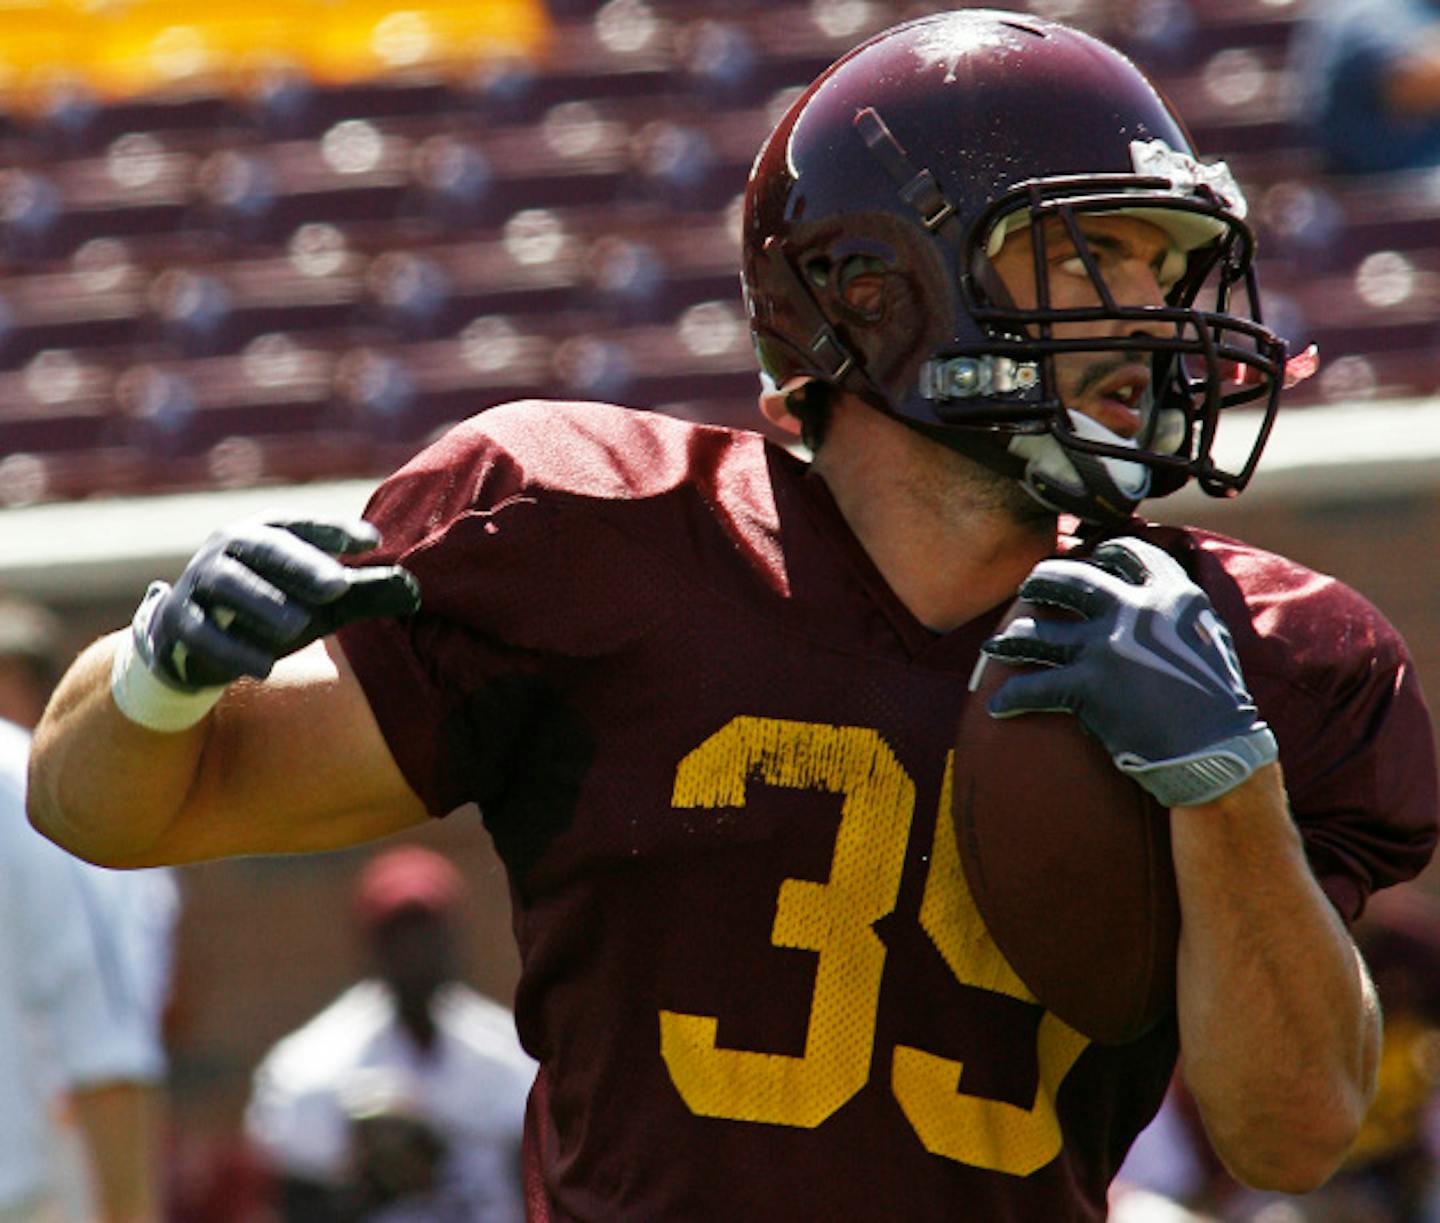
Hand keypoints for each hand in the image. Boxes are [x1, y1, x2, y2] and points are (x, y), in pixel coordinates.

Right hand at [136, 518, 418, 690]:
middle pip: (264, 548)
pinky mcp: (179, 623)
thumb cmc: (272, 610)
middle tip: (339, 585)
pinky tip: (266, 668)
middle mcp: (228, 549)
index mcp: (265, 533)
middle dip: (301, 564)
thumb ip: (364, 592)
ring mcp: (198, 583)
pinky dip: (233, 650)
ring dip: (264, 603)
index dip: (334, 531)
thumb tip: (415, 589)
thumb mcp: (321, 603)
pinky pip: (203, 633)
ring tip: (300, 624)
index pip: (302, 526)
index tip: (374, 541)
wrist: (193, 644)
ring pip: (228, 585)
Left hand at [978, 535, 1276, 806]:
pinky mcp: (1086, 685)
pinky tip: (998, 706)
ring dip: (1012, 637)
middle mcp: (1134, 610)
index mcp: (1171, 594)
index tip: (1090, 557)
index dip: (1104, 551)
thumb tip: (1161, 594)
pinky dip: (1012, 697)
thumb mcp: (1208, 634)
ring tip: (996, 643)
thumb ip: (1178, 610)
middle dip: (1043, 579)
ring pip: (1039, 630)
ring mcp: (1106, 646)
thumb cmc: (1216, 700)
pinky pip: (1034, 687)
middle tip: (1030, 586)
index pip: (1129, 554)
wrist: (1213, 750)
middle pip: (1072, 579)